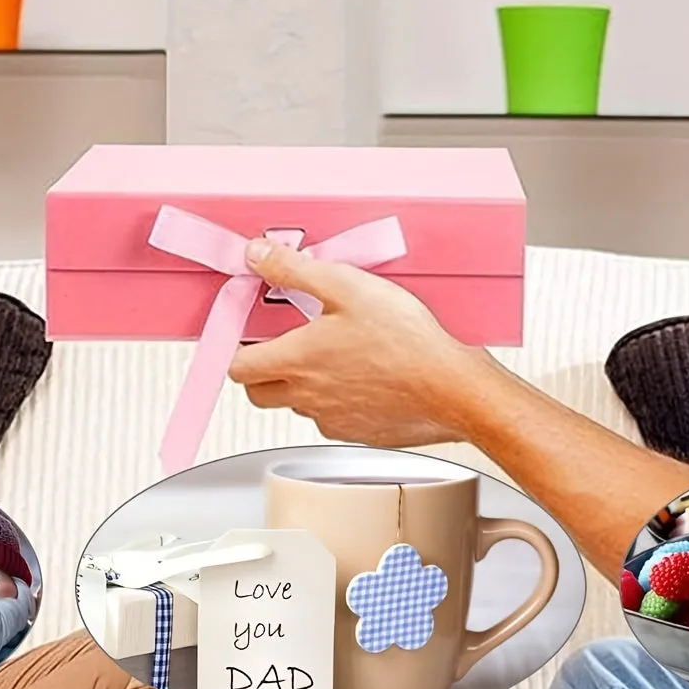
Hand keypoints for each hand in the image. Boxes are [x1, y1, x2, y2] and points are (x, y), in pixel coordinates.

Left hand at [227, 241, 484, 446]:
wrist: (451, 387)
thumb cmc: (406, 340)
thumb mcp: (346, 285)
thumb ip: (295, 270)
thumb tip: (258, 255)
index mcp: (297, 360)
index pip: (238, 367)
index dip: (237, 349)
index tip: (247, 335)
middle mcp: (307, 396)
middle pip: (258, 393)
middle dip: (260, 370)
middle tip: (281, 345)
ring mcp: (332, 419)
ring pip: (296, 405)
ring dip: (300, 384)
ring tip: (330, 354)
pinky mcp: (359, 433)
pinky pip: (331, 418)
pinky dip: (335, 400)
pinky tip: (360, 376)